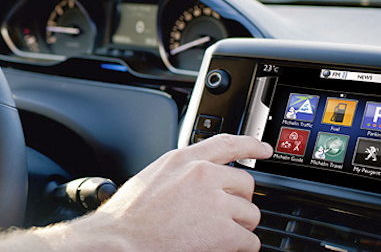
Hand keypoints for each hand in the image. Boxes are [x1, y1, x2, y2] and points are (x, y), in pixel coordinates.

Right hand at [60, 134, 272, 251]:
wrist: (122, 239)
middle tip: (222, 215)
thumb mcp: (154, 176)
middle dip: (238, 200)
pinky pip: (250, 241)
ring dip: (239, 226)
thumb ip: (182, 171)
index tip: (263, 149)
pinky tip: (220, 247)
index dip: (251, 145)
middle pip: (245, 183)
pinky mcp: (225, 231)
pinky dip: (239, 248)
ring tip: (215, 234)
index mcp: (184, 160)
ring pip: (250, 214)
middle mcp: (203, 175)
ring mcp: (216, 202)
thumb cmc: (130, 214)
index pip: (227, 143)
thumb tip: (200, 178)